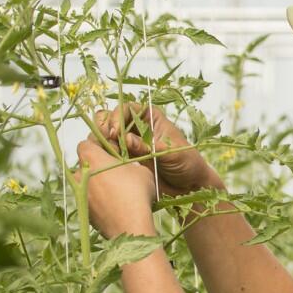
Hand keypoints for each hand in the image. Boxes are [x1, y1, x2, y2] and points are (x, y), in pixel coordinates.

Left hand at [73, 139, 158, 238]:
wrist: (129, 225)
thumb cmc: (136, 194)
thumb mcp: (141, 170)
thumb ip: (129, 164)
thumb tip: (127, 168)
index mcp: (91, 158)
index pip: (86, 143)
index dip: (98, 145)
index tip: (110, 150)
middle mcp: (79, 174)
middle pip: (85, 164)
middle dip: (98, 165)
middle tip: (116, 170)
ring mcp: (79, 193)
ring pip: (87, 182)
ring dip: (98, 183)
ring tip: (118, 189)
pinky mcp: (83, 209)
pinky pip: (90, 198)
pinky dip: (99, 199)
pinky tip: (116, 203)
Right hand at [93, 103, 213, 198]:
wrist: (190, 184)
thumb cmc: (187, 163)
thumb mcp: (171, 153)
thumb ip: (149, 146)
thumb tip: (127, 139)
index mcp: (150, 117)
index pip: (126, 108)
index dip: (117, 116)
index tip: (114, 132)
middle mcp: (137, 127)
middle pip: (111, 119)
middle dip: (105, 128)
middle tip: (108, 143)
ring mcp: (129, 142)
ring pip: (106, 135)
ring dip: (103, 143)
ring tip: (112, 155)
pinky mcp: (126, 157)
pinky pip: (109, 152)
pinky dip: (105, 155)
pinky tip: (111, 164)